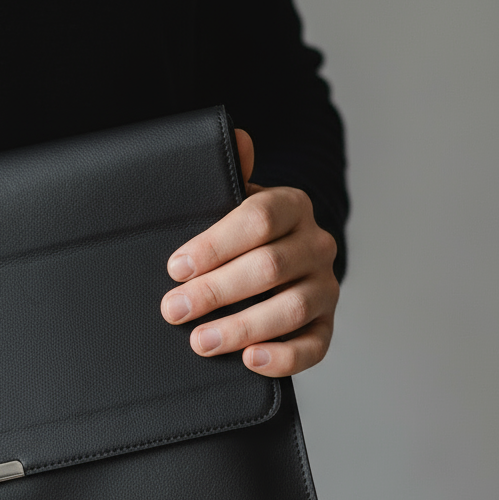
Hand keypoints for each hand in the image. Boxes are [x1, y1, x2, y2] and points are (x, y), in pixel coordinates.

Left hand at [160, 129, 339, 375]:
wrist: (279, 261)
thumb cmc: (242, 235)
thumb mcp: (232, 201)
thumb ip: (230, 175)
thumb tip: (237, 139)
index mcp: (290, 206)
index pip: (257, 220)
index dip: (215, 245)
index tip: (175, 268)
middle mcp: (315, 244)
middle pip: (269, 267)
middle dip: (216, 291)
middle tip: (173, 310)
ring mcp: (325, 286)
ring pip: (291, 308)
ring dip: (242, 327)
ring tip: (200, 342)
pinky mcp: (326, 325)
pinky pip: (315, 346)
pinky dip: (283, 357)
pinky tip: (250, 360)